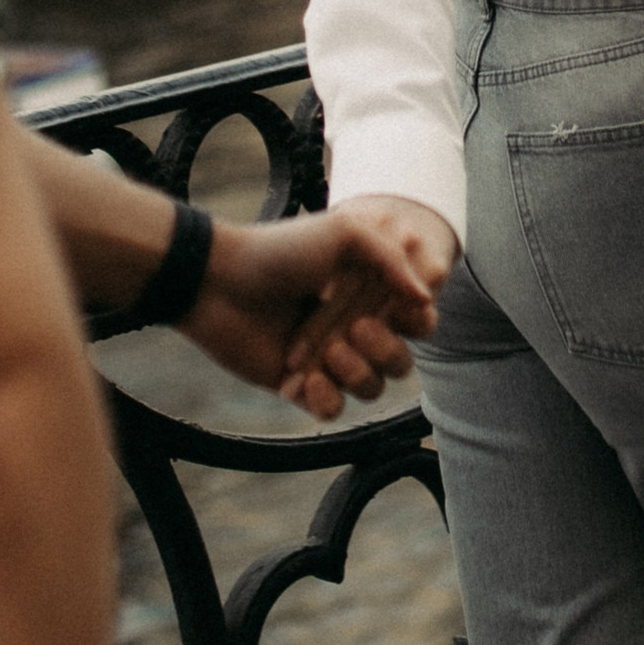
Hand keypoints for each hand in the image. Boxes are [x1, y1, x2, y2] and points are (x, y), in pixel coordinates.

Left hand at [276, 199, 458, 414]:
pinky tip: (305, 382)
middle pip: (401, 362)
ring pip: (372, 389)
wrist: (218, 282)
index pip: (417, 321)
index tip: (403, 312)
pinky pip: (333, 410)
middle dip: (386, 350)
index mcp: (368, 293)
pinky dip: (325, 399)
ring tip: (325, 351)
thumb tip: (425, 298)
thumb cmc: (279, 250)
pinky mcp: (300, 385)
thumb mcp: (343, 233)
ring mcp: (327, 360)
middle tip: (354, 327)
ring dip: (355, 373)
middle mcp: (353, 328)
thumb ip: (391, 259)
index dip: (417, 324)